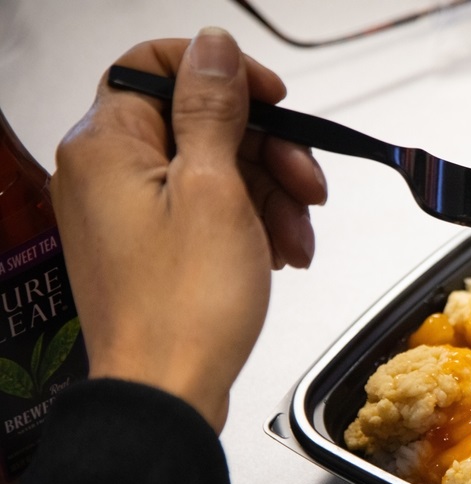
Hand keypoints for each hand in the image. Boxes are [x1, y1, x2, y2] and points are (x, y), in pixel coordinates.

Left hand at [50, 28, 327, 432]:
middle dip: (268, 152)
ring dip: (271, 196)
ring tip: (300, 238)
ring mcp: (129, 213)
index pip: (159, 67)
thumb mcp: (215, 191)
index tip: (274, 101)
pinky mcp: (152, 248)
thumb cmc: (185, 309)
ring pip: (213, 170)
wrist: (169, 394)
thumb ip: (213, 110)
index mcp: (107, 146)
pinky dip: (251, 225)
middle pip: (199, 124)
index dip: (225, 75)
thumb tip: (213, 48)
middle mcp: (107, 174)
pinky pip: (208, 211)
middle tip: (309, 186)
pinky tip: (281, 253)